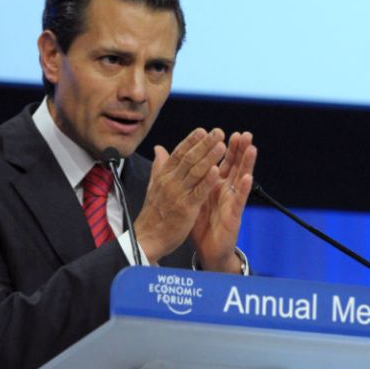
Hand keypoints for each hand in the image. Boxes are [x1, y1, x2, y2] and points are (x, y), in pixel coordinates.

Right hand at [134, 128, 226, 263]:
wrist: (147, 238)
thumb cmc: (154, 213)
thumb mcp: (154, 186)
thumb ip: (159, 166)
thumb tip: (159, 148)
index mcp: (163, 176)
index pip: (178, 153)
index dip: (191, 141)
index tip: (203, 130)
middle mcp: (170, 181)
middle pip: (189, 158)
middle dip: (204, 144)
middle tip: (218, 132)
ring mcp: (177, 194)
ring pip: (195, 171)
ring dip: (209, 157)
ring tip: (222, 146)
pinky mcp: (185, 208)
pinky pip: (198, 191)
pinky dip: (207, 180)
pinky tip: (216, 171)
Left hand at [190, 131, 256, 272]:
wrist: (206, 249)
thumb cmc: (200, 223)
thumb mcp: (191, 197)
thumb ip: (187, 177)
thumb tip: (175, 159)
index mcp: (215, 185)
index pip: (220, 161)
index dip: (221, 147)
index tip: (220, 132)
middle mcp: (225, 190)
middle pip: (233, 166)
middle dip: (239, 149)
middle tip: (243, 133)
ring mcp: (231, 201)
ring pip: (241, 178)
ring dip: (247, 163)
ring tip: (251, 147)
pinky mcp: (234, 215)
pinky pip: (239, 200)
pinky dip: (243, 188)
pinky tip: (246, 177)